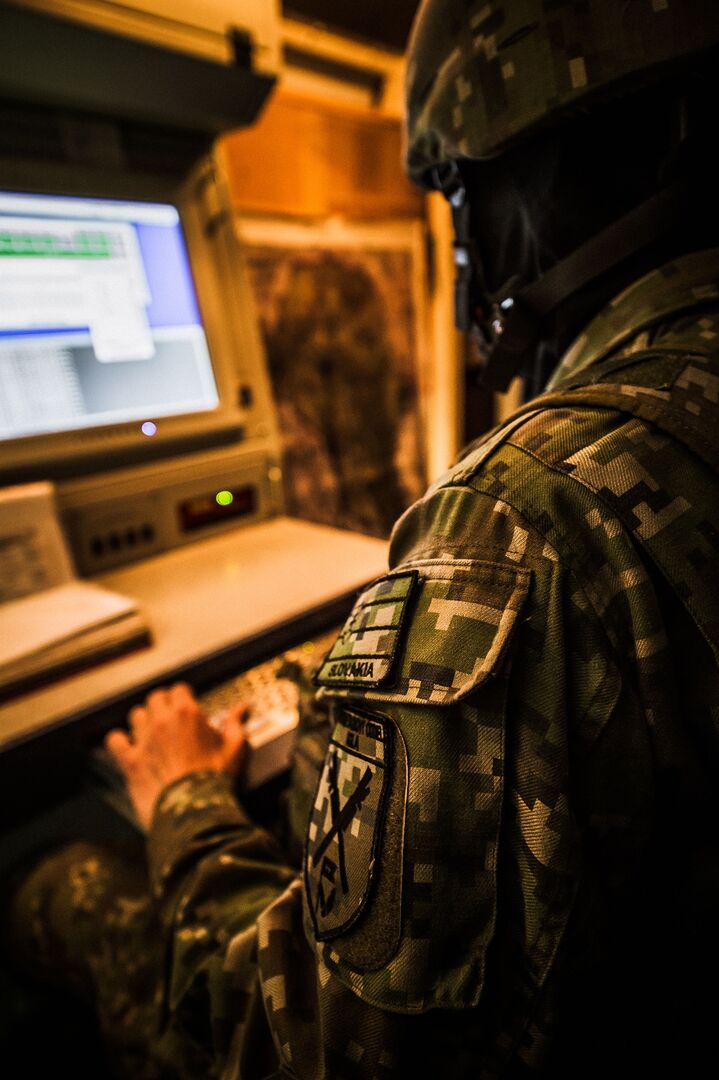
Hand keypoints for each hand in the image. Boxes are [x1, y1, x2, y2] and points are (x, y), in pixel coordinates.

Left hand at [105, 683, 247, 829]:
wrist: (192, 808)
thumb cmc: (215, 779)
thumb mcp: (234, 748)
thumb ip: (235, 724)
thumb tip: (242, 709)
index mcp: (187, 713)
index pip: (179, 689)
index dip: (183, 695)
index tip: (186, 704)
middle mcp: (162, 720)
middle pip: (155, 698)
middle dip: (162, 704)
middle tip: (169, 716)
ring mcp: (143, 739)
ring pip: (136, 715)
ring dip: (143, 719)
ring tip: (149, 729)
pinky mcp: (130, 760)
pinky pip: (115, 740)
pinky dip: (119, 741)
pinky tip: (125, 745)